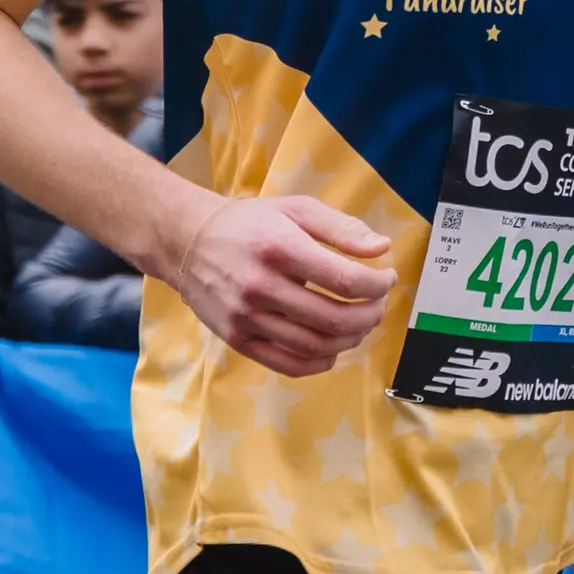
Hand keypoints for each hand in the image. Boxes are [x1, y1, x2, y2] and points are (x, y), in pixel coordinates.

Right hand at [169, 194, 394, 378]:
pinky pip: (288, 364)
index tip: (386, 278)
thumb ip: (341, 227)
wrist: (187, 241)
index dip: (378, 285)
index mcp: (280, 247)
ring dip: (351, 339)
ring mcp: (247, 318)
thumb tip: (382, 249)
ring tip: (360, 323)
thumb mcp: (295, 210)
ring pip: (316, 345)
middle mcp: (262, 286)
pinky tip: (333, 347)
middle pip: (335, 318)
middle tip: (377, 304)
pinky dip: (320, 362)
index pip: (346, 280)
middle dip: (370, 315)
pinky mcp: (237, 339)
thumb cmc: (248, 223)